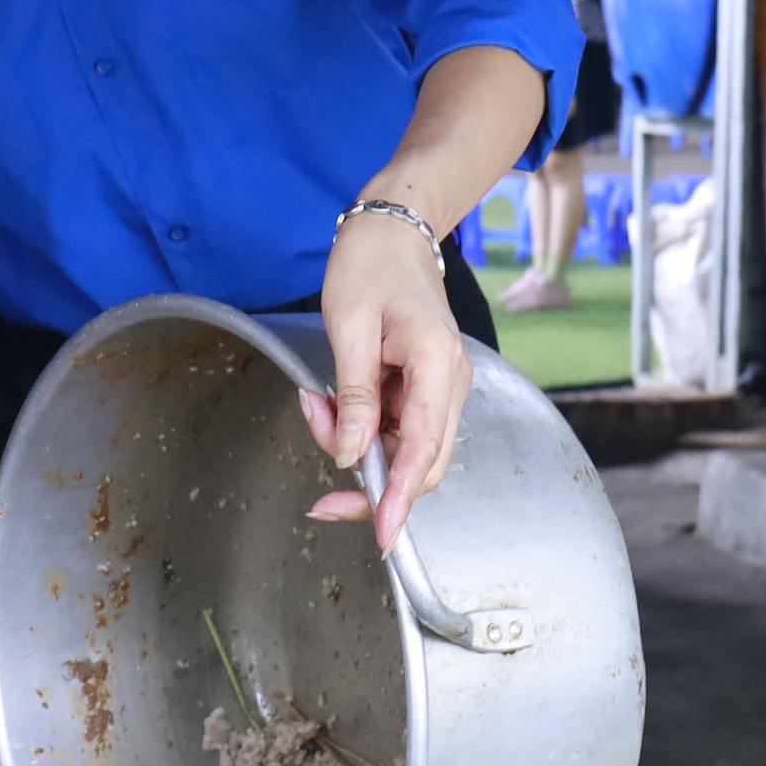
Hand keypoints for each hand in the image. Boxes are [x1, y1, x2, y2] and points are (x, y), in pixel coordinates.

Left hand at [301, 208, 472, 550]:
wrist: (394, 230)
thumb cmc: (369, 266)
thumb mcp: (349, 328)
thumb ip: (353, 396)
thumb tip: (349, 453)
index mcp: (436, 364)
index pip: (421, 451)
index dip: (398, 498)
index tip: (382, 535)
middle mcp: (450, 382)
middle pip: (421, 464)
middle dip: (370, 485)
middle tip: (320, 497)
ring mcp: (443, 385)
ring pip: (408, 450)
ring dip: (359, 448)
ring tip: (315, 405)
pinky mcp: (428, 385)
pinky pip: (400, 427)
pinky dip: (365, 428)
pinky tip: (331, 402)